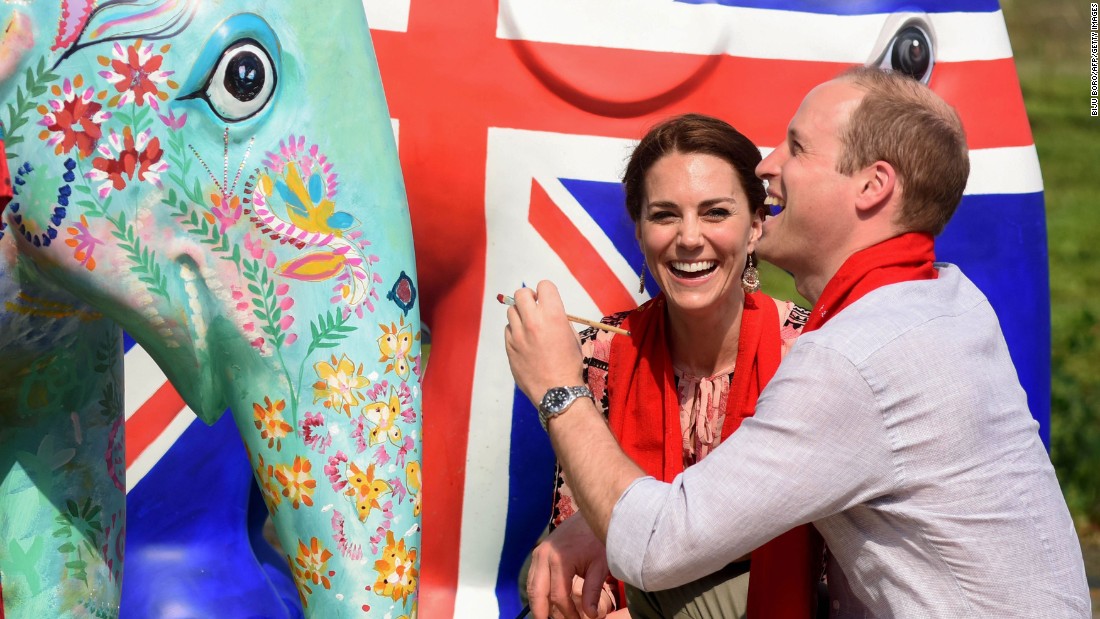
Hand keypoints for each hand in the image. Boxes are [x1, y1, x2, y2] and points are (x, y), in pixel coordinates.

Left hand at [504, 281, 583, 405]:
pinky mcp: (509, 347)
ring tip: (528, 326)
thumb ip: (559, 320)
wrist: (557, 391)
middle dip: (529, 298)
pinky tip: (524, 342)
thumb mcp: (572, 337)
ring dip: (520, 314)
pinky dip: (515, 331)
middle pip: (522, 294)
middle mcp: (533, 321)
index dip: (546, 292)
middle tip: (534, 308)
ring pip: (511, 311)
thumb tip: (548, 312)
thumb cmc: (570, 364)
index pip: (544, 286)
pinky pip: (508, 329)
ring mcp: (518, 334)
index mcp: (553, 316)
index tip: (547, 300)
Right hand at [527, 514, 610, 618]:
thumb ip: (593, 591)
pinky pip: (533, 577)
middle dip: (543, 612)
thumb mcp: (600, 565)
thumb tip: (591, 615)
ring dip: (538, 603)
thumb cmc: (598, 539)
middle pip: (537, 593)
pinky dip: (538, 591)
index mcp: (560, 560)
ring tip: (548, 616)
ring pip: (532, 586)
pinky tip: (547, 602)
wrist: (591, 515)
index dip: (568, 613)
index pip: (559, 596)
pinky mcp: (539, 552)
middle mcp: (544, 556)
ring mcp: (539, 553)